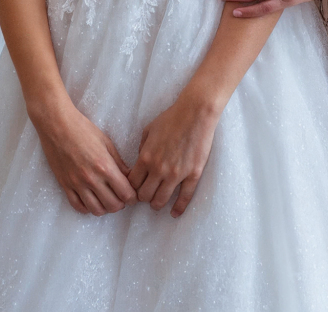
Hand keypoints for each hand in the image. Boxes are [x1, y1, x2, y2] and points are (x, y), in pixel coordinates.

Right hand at [32, 96, 137, 215]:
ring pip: (96, 210)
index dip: (132, 197)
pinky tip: (92, 200)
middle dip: (121, 204)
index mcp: (105, 166)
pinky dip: (87, 208)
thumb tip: (129, 176)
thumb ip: (118, 162)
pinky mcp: (65, 186)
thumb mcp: (106, 143)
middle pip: (112, 205)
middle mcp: (91, 179)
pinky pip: (77, 206)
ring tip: (107, 199)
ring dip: (105, 208)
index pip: (125, 193)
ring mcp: (77, 185)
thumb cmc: (84, 130)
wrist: (57, 126)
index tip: (133, 195)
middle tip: (122, 197)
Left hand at [128, 94, 220, 216]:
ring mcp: (176, 174)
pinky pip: (184, 197)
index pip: (132, 183)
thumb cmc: (172, 117)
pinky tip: (175, 214)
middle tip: (145, 195)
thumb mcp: (149, 129)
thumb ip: (142, 148)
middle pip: (144, 195)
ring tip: (157, 203)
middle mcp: (158, 169)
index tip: (133, 189)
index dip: (131, 188)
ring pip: (160, 200)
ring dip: (156, 204)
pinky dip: (178, 208)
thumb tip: (140, 161)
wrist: (196, 113)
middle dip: (143, 197)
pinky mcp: (192, 174)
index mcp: (146, 157)